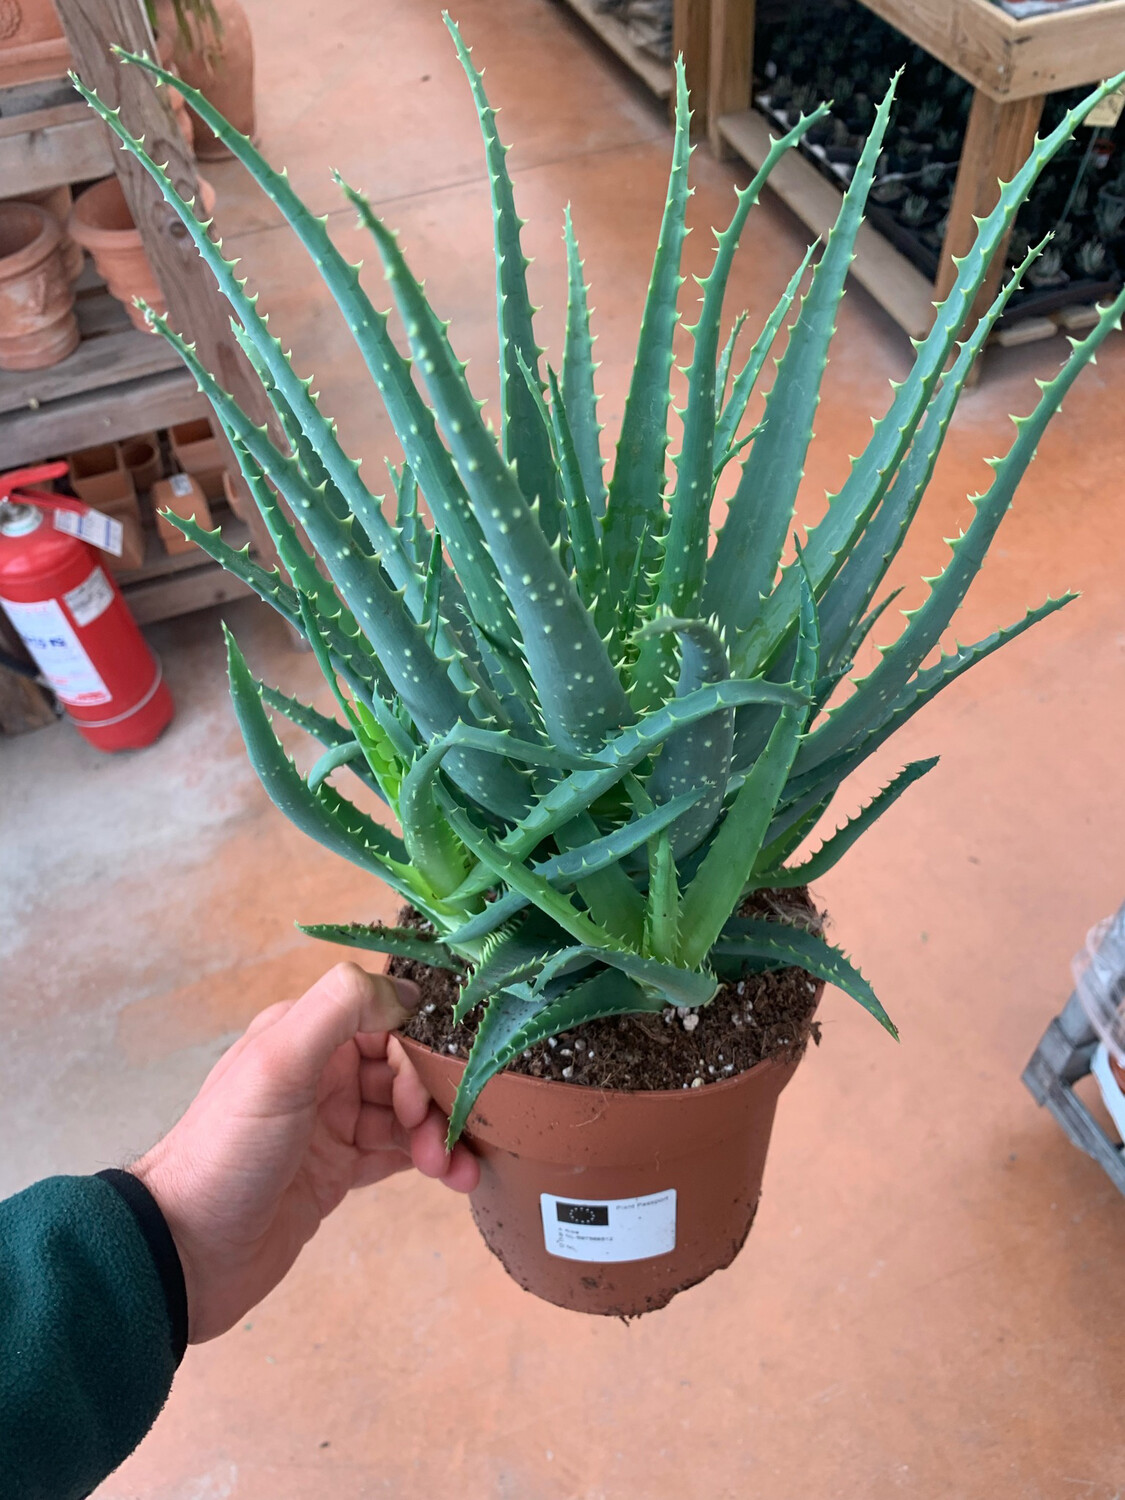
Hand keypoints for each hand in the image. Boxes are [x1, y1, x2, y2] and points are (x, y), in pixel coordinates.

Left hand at [133, 962, 477, 1342]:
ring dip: (439, 1133)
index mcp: (304, 1036)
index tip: (436, 1081)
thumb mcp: (278, 1064)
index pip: (385, 1018)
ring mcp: (331, 1124)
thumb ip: (338, 1008)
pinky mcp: (338, 1171)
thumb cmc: (227, 1150)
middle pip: (403, 1066)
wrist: (186, 1253)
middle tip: (444, 1136)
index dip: (418, 1046)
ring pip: (406, 1113)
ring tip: (457, 1168)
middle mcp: (320, 1072)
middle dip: (434, 1096)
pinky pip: (397, 1152)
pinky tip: (454, 1176)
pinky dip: (430, 1160)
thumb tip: (405, 989)